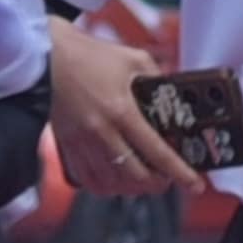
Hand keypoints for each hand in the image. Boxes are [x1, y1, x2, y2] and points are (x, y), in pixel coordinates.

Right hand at [50, 20, 195, 195]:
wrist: (47, 56)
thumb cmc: (88, 54)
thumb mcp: (133, 59)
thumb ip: (157, 78)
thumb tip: (174, 97)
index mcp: (121, 110)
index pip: (157, 151)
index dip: (179, 172)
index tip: (195, 184)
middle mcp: (101, 131)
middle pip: (135, 176)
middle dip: (158, 185)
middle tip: (168, 180)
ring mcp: (81, 142)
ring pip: (112, 183)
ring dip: (133, 188)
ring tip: (144, 180)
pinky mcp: (67, 146)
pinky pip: (88, 180)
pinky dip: (106, 186)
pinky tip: (116, 180)